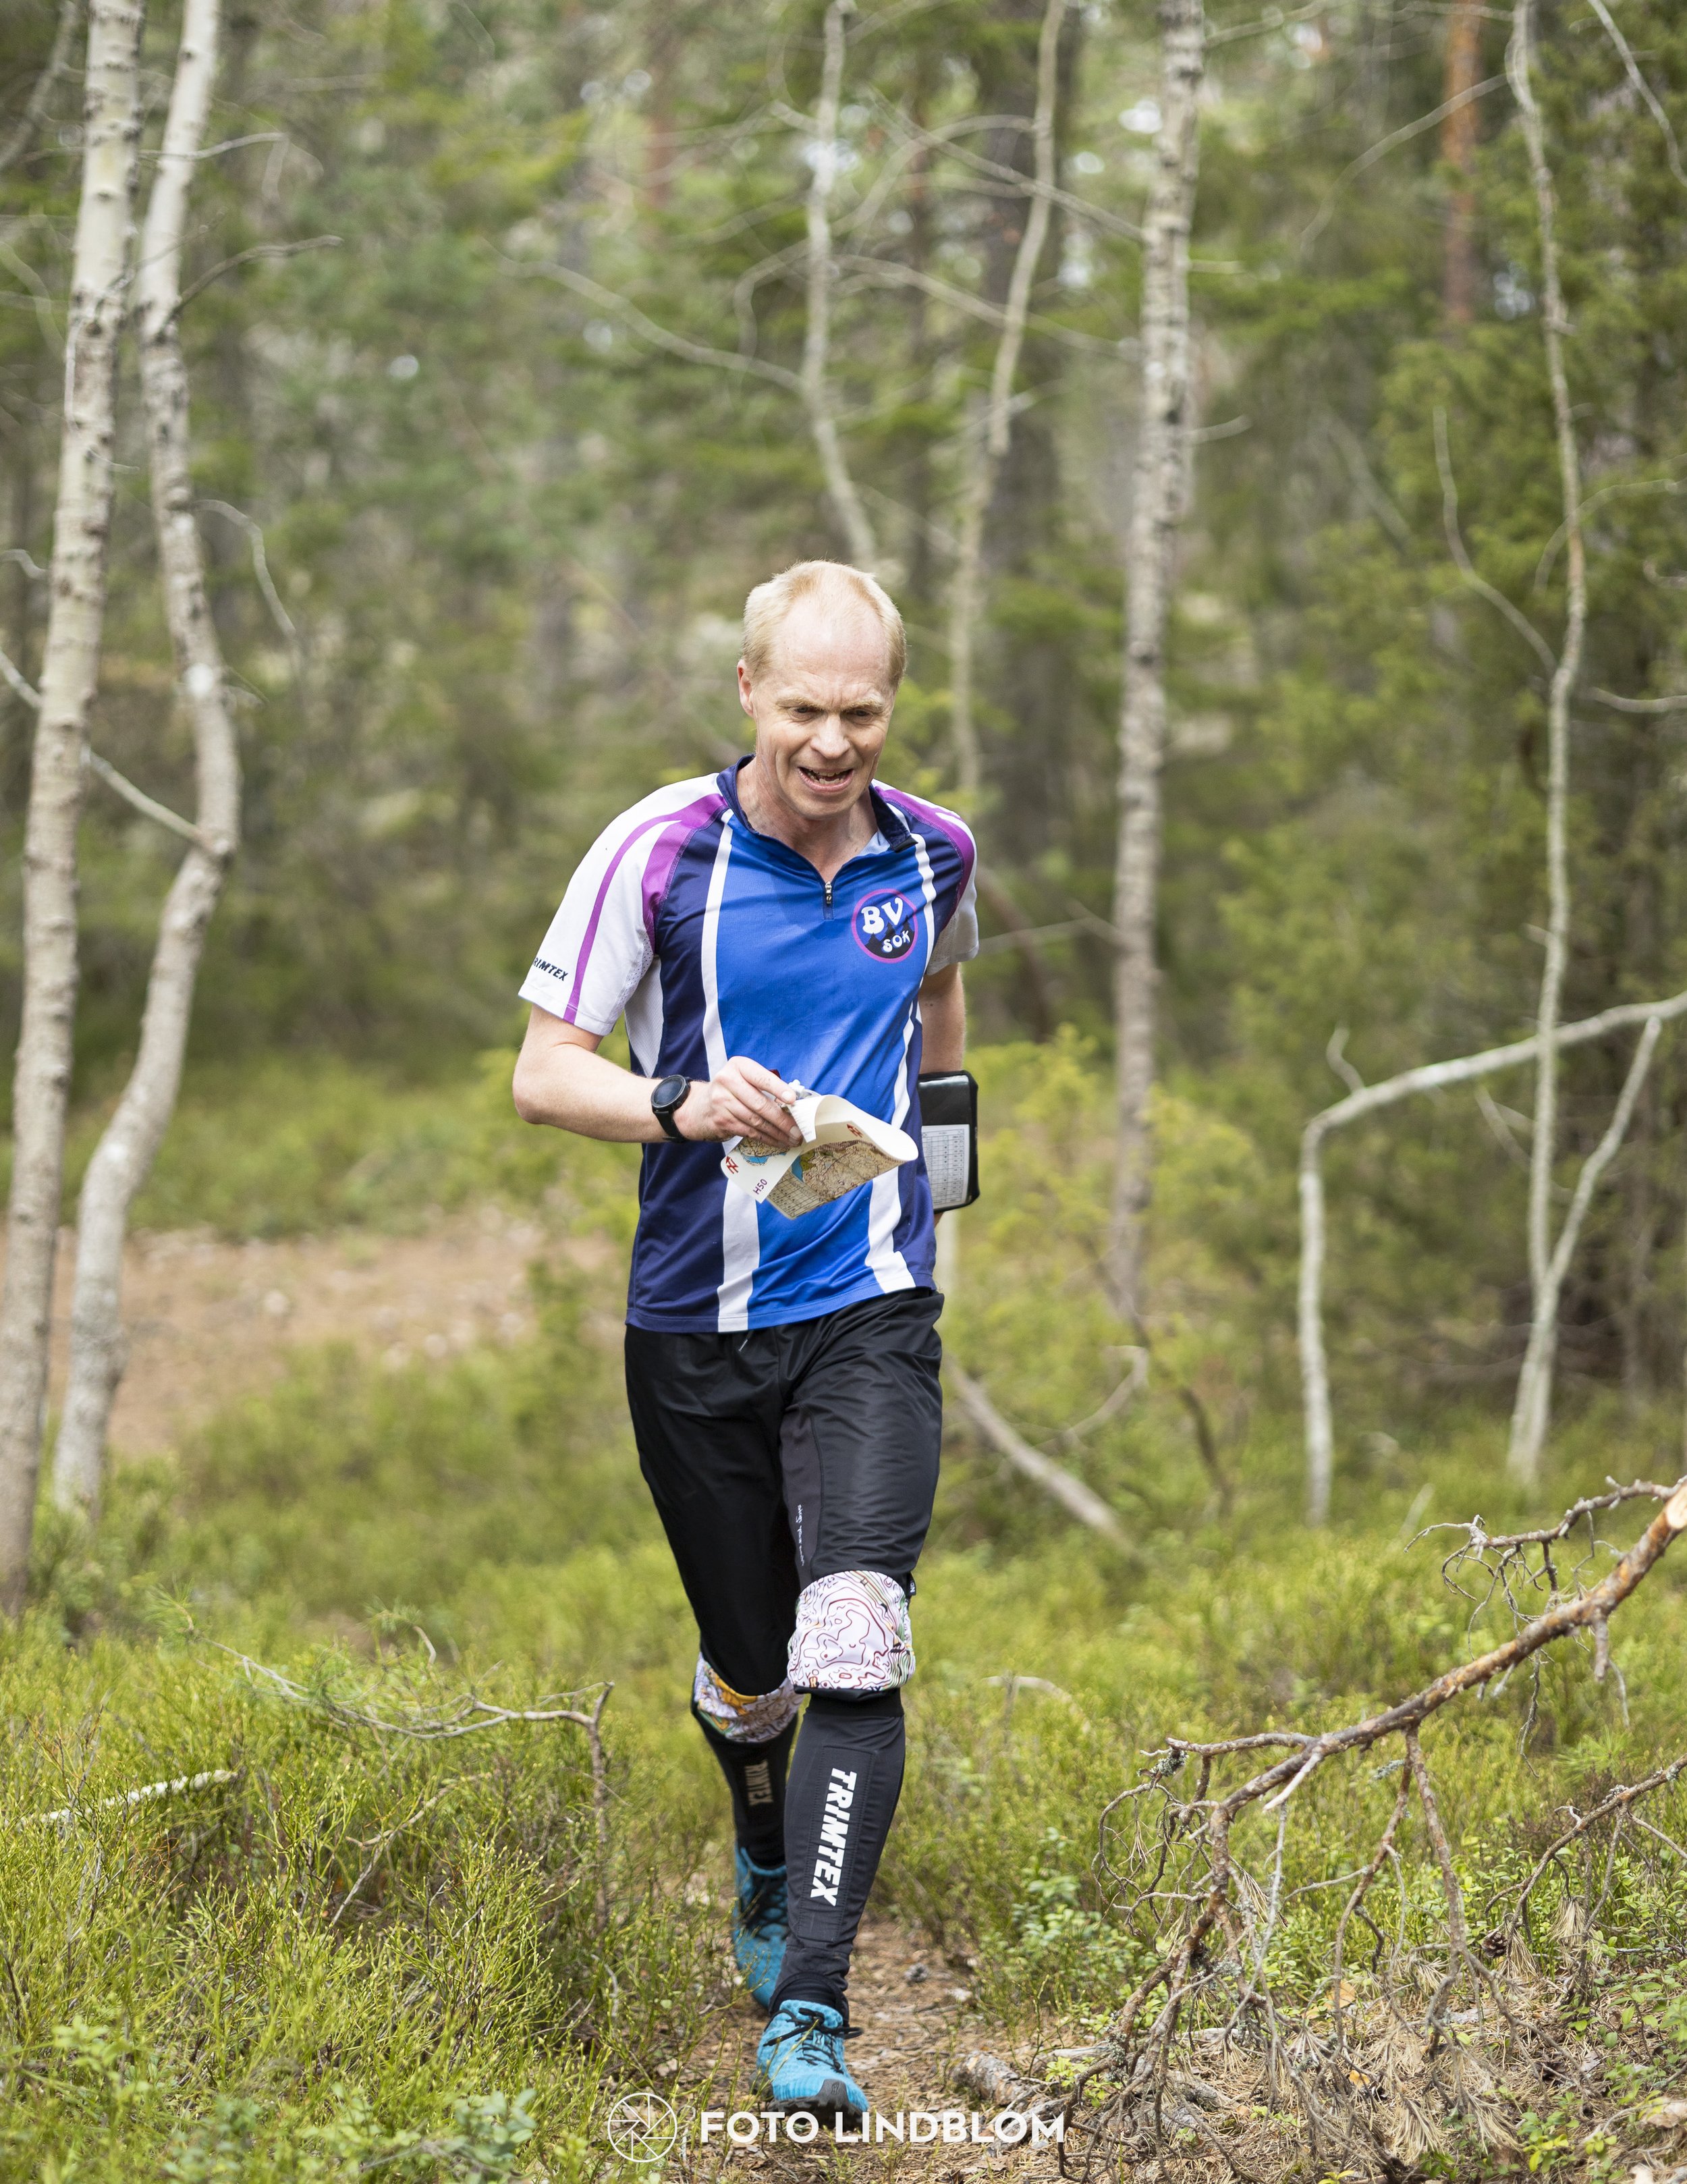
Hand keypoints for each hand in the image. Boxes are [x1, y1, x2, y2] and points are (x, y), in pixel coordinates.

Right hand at [675, 1057, 803, 1144]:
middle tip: (798, 1130)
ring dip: (777, 1133)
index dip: (778, 1089)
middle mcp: (727, 1081)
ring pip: (756, 1121)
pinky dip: (766, 1138)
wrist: (701, 1106)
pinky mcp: (721, 1120)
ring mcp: (722, 1102)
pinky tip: (778, 1141)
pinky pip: (749, 1131)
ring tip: (792, 1139)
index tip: (793, 1100)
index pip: (761, 1078)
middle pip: (760, 1104)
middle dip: (782, 1119)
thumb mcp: (745, 1078)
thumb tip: (793, 1104)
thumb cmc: (733, 1090)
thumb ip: (765, 1086)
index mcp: (739, 1066)